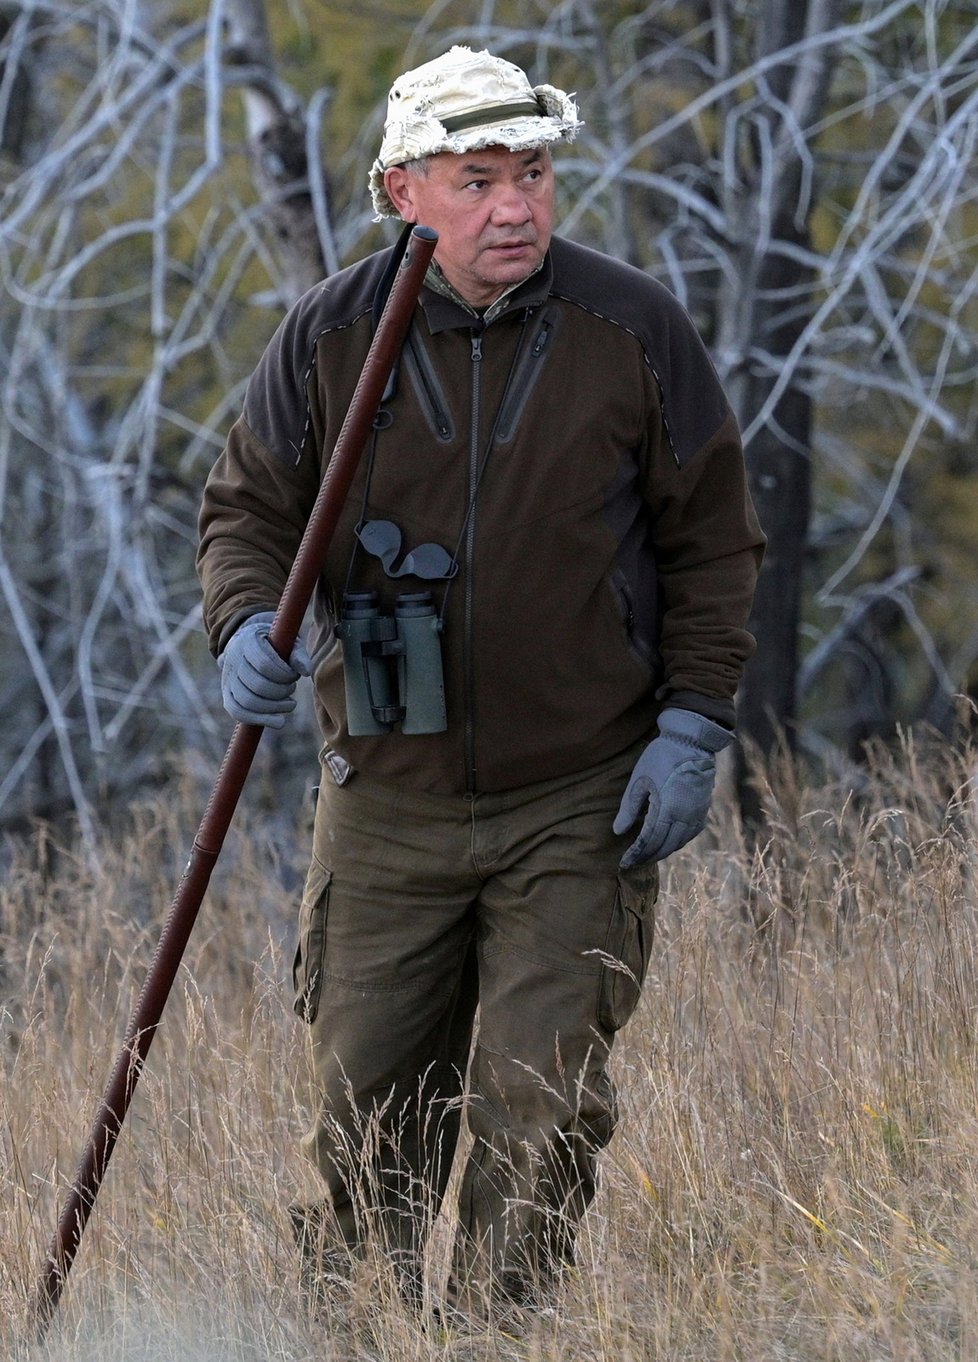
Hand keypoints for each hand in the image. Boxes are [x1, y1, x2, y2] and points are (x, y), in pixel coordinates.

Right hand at [218, 611, 311, 727]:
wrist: (249, 646)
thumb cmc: (275, 645)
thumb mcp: (289, 643)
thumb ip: (298, 655)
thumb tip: (307, 672)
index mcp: (247, 641)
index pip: (265, 664)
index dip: (284, 675)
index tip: (294, 676)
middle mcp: (232, 659)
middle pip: (257, 685)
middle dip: (281, 691)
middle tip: (292, 689)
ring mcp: (227, 678)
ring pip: (248, 701)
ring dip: (274, 708)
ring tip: (290, 704)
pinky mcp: (227, 695)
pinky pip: (239, 713)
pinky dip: (261, 719)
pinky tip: (279, 721)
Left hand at [613, 708, 733, 867]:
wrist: (692, 741)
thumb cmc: (661, 756)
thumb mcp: (639, 780)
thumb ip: (629, 808)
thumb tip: (618, 831)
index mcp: (667, 809)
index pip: (649, 840)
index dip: (636, 853)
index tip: (624, 862)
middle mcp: (685, 815)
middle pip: (665, 846)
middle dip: (648, 856)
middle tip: (634, 862)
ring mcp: (697, 813)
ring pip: (680, 842)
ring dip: (663, 851)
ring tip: (648, 855)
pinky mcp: (703, 808)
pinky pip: (691, 833)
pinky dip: (678, 841)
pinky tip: (668, 841)